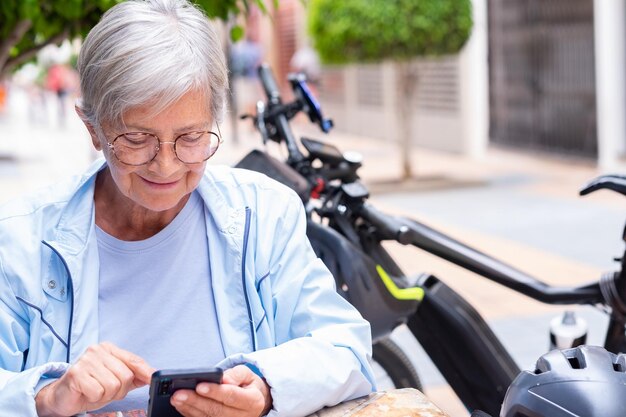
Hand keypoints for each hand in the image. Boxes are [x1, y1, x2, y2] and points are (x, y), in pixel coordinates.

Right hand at [35, 342, 154, 416]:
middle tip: (105, 391)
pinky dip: (95, 397)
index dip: (145, 371)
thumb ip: (133, 376)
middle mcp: (98, 350)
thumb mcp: (115, 381)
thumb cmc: (90, 387)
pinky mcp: (77, 373)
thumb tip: (151, 374)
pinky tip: (87, 392)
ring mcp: (86, 360)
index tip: (153, 378)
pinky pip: (99, 392)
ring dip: (106, 395)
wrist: (62, 397)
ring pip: (113, 385)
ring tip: (95, 391)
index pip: (133, 360)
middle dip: (119, 390)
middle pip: (126, 376)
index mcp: (109, 349)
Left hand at [171, 365, 272, 416]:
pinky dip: (190, 414)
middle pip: (216, 410)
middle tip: (179, 393)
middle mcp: (242, 416)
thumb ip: (236, 374)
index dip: (215, 391)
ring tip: (176, 398)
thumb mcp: (248, 375)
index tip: (200, 385)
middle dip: (196, 401)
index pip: (231, 396)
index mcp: (252, 401)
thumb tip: (223, 379)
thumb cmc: (247, 385)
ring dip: (189, 409)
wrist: (254, 402)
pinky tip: (181, 406)